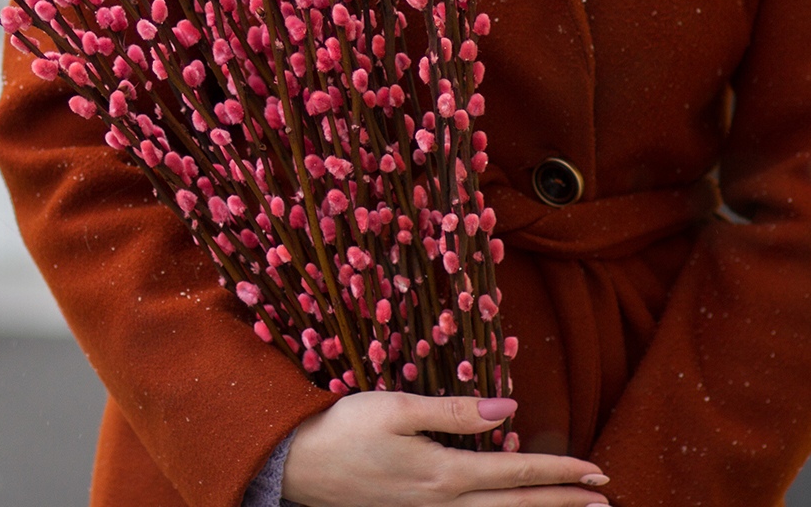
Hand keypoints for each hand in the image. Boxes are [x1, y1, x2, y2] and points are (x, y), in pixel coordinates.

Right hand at [281, 392, 609, 506]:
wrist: (300, 466)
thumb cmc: (346, 429)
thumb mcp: (398, 408)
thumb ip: (455, 411)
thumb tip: (509, 410)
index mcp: (444, 474)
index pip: (516, 475)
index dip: (559, 472)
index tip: (595, 470)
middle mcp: (445, 504)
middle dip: (564, 504)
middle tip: (605, 502)